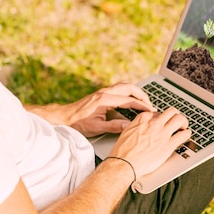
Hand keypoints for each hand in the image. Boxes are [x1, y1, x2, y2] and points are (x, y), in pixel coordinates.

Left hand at [28, 83, 155, 136]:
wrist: (63, 117)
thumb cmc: (77, 123)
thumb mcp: (96, 128)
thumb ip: (114, 126)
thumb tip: (128, 125)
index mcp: (105, 100)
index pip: (129, 100)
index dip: (142, 105)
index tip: (150, 111)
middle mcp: (104, 93)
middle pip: (129, 87)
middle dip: (142, 94)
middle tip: (150, 104)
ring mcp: (102, 92)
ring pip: (124, 86)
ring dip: (135, 91)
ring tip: (144, 100)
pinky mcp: (101, 94)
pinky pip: (119, 89)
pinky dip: (129, 92)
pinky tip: (131, 99)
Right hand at [109, 108, 191, 177]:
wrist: (124, 164)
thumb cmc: (123, 151)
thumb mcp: (128, 131)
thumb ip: (138, 126)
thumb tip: (143, 127)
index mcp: (143, 119)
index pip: (158, 112)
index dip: (162, 119)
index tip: (163, 123)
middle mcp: (154, 124)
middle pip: (171, 112)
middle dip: (176, 116)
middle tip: (176, 122)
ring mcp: (162, 133)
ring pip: (180, 119)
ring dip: (183, 123)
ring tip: (183, 128)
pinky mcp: (168, 145)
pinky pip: (183, 135)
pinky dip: (187, 134)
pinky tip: (186, 136)